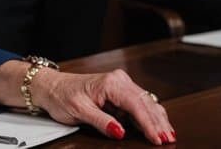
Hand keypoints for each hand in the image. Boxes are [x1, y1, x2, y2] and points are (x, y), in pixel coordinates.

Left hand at [31, 68, 174, 144]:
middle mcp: (119, 81)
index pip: (136, 104)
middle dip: (158, 122)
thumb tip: (120, 131)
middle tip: (168, 139)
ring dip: (157, 119)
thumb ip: (101, 121)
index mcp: (110, 83)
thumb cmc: (61, 95)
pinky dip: (149, 116)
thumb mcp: (78, 111)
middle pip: (146, 103)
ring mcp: (121, 86)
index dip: (149, 123)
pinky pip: (140, 105)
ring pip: (146, 103)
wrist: (51, 87)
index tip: (157, 137)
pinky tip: (158, 127)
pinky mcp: (121, 93)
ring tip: (168, 135)